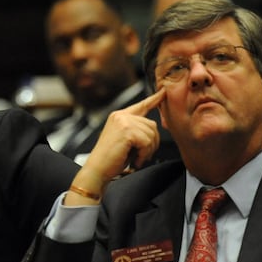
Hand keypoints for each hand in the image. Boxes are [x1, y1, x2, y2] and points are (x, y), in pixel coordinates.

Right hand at [66, 88, 165, 204]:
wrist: (97, 169)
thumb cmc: (110, 159)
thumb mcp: (125, 140)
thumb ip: (137, 130)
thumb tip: (154, 129)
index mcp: (119, 116)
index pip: (141, 105)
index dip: (155, 99)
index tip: (164, 93)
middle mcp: (121, 115)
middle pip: (152, 124)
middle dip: (151, 143)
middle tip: (140, 155)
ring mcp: (123, 121)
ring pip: (151, 134)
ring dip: (147, 150)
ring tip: (136, 158)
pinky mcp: (126, 131)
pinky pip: (147, 142)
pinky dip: (144, 154)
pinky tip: (135, 160)